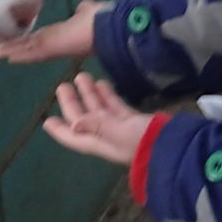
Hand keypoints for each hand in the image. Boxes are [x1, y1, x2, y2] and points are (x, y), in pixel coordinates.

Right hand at [0, 0, 104, 62]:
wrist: (110, 27)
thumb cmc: (102, 19)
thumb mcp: (89, 11)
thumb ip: (84, 10)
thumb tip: (82, 6)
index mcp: (65, 34)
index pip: (44, 37)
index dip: (31, 39)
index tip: (21, 41)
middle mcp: (58, 42)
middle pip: (32, 45)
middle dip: (17, 47)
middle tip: (1, 51)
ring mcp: (54, 46)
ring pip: (29, 48)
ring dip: (14, 50)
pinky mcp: (52, 48)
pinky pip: (33, 52)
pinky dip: (20, 54)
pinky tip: (7, 57)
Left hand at [42, 72, 156, 165]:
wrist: (173, 145)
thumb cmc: (144, 142)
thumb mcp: (119, 133)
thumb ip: (97, 126)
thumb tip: (74, 123)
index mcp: (98, 142)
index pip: (73, 136)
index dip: (59, 130)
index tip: (47, 121)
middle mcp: (106, 136)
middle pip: (84, 119)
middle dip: (73, 103)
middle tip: (63, 85)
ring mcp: (121, 128)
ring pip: (99, 110)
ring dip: (89, 95)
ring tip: (81, 76)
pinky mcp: (134, 121)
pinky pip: (116, 107)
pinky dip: (107, 96)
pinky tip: (102, 83)